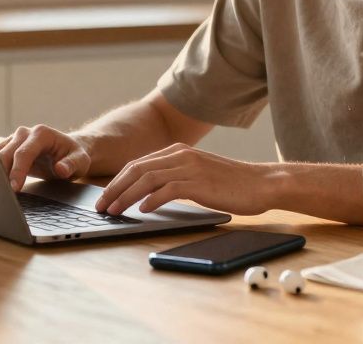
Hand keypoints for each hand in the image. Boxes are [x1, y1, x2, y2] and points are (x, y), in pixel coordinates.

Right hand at [0, 125, 91, 191]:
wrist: (67, 151)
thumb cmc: (74, 155)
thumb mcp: (81, 161)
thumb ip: (72, 164)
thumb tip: (60, 169)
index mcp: (41, 133)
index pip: (24, 153)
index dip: (17, 171)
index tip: (14, 188)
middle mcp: (24, 133)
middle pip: (5, 153)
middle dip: (1, 173)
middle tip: (1, 194)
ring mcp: (14, 139)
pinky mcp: (7, 147)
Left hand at [95, 143, 274, 216]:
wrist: (261, 183)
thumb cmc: (231, 183)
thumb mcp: (197, 175)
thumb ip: (174, 178)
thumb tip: (147, 195)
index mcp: (177, 151)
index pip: (137, 164)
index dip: (117, 181)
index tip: (104, 197)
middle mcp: (180, 155)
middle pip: (136, 169)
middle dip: (114, 188)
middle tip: (101, 206)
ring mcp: (190, 167)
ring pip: (147, 178)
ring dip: (126, 195)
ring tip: (114, 210)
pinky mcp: (199, 182)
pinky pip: (168, 189)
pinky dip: (151, 200)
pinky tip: (142, 211)